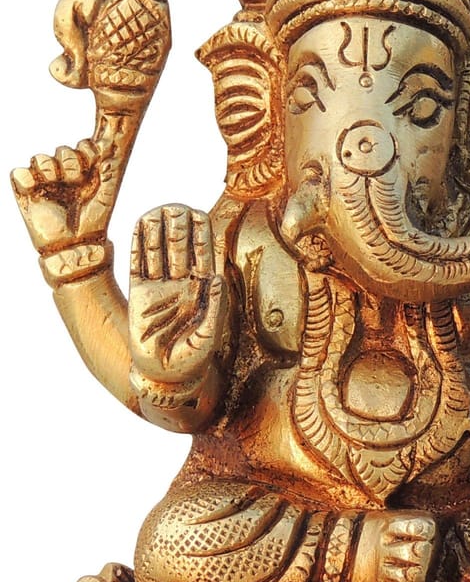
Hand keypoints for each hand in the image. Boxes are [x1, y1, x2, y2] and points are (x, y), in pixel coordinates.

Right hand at [11, 139, 119, 251]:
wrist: (75, 244)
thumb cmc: (93, 222)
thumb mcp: (105, 195)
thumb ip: (108, 171)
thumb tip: (109, 148)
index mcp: (84, 173)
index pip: (82, 146)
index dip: (87, 148)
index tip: (93, 158)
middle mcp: (64, 175)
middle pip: (62, 149)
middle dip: (71, 160)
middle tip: (76, 179)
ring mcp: (44, 183)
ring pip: (39, 158)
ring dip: (50, 166)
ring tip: (57, 182)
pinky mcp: (26, 193)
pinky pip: (18, 173)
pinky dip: (25, 176)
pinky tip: (36, 188)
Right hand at [129, 205, 227, 384]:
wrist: (166, 375)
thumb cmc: (194, 358)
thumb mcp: (210, 335)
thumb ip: (215, 306)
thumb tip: (218, 278)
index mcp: (203, 289)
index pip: (204, 255)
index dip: (202, 234)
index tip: (199, 213)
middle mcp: (182, 283)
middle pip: (180, 247)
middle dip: (179, 226)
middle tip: (177, 206)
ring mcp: (160, 287)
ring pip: (159, 250)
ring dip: (159, 230)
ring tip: (159, 207)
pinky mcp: (140, 294)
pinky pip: (138, 263)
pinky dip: (140, 243)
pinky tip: (140, 224)